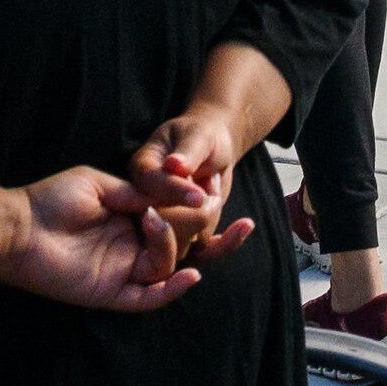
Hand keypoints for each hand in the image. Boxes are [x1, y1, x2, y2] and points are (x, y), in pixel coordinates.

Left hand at [0, 166, 202, 312]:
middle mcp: (130, 246)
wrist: (17, 228)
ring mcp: (122, 271)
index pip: (171, 216)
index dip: (191, 205)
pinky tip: (189, 276)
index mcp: (128, 219)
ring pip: (165, 267)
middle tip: (203, 206)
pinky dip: (171, 290)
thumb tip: (177, 191)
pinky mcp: (110, 292)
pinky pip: (148, 298)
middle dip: (197, 227)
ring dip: (171, 245)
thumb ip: (137, 191)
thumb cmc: (50, 201)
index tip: (205, 189)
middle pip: (177, 244)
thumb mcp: (98, 184)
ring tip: (153, 223)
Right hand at [123, 105, 268, 276]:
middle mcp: (145, 201)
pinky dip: (225, 241)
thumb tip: (173, 165)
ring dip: (211, 217)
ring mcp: (163, 222)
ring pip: (185, 241)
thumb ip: (188, 152)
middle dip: (198, 207)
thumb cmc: (203, 136)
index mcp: (142, 170)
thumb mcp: (199, 136)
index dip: (174, 192)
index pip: (150, 186)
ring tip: (214, 186)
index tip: (200, 195)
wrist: (214, 149)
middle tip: (211, 180)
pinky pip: (201, 250)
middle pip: (164, 221)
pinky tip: (244, 225)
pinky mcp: (183, 236)